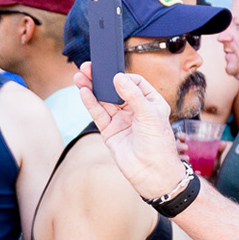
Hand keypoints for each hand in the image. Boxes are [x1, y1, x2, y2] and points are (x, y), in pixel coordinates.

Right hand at [74, 64, 184, 199]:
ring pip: (104, 100)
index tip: (113, 73)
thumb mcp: (149, 115)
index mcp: (151, 102)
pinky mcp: (109, 131)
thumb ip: (133, 96)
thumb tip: (118, 78)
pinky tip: (83, 92)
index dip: (123, 77)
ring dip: (92, 88)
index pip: (135, 83)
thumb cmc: (158, 144)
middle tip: (89, 67)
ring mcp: (121, 120)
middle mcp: (135, 110)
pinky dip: (90, 103)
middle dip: (102, 79)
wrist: (151, 171)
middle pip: (116, 90)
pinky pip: (98, 114)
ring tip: (80, 76)